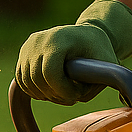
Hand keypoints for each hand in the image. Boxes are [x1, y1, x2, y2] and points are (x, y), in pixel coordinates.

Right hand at [15, 0, 131, 104]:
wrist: (87, 33)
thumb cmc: (99, 49)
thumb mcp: (109, 63)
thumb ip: (101, 83)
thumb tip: (92, 99)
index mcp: (59, 39)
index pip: (50, 74)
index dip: (62, 91)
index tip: (77, 94)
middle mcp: (39, 40)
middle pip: (38, 81)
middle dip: (56, 95)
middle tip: (72, 96)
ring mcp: (29, 45)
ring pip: (28, 82)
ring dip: (45, 94)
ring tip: (63, 93)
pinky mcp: (24, 52)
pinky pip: (22, 80)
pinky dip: (34, 90)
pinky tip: (50, 90)